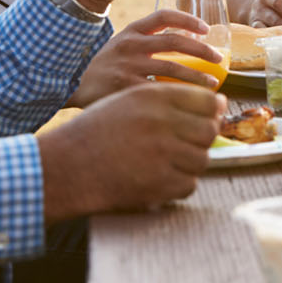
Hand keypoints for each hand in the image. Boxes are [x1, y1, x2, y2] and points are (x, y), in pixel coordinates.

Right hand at [39, 82, 222, 222]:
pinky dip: (177, 185)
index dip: (212, 110)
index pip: (206, 100)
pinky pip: (189, 184)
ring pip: (201, 159)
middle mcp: (161, 122)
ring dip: (188, 163)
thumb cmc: (95, 133)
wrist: (64, 168)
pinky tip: (158, 178)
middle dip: (202, 138)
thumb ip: (170, 99)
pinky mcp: (159, 184)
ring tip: (165, 162)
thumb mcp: (128, 101)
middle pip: (209, 130)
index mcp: (153, 97)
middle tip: (185, 144)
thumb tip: (217, 103)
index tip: (210, 116)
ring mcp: (161, 154)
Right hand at [67, 9, 224, 106]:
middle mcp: (130, 44)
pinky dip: (179, 94)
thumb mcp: (123, 45)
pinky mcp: (124, 87)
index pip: (164, 15)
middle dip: (203, 51)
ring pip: (172, 67)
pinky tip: (190, 101)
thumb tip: (193, 44)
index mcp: (132, 30)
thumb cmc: (108, 67)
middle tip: (219, 59)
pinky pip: (160, 90)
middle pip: (175, 41)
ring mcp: (127, 66)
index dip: (189, 20)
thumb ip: (149, 41)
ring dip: (197, 76)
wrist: (75, 88)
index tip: (207, 30)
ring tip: (213, 84)